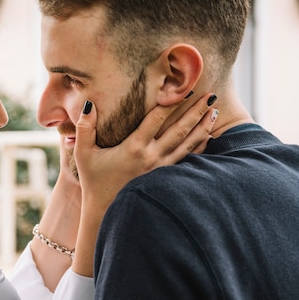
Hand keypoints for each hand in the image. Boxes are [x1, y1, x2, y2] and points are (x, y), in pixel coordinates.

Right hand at [73, 93, 217, 216]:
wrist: (106, 211)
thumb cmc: (94, 180)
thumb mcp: (83, 153)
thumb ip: (85, 128)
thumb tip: (89, 104)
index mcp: (134, 147)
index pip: (156, 119)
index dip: (170, 102)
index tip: (181, 88)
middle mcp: (152, 157)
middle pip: (179, 129)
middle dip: (196, 111)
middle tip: (211, 94)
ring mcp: (162, 168)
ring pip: (188, 144)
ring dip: (203, 127)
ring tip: (215, 111)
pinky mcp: (166, 178)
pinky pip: (188, 159)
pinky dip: (200, 147)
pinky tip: (209, 137)